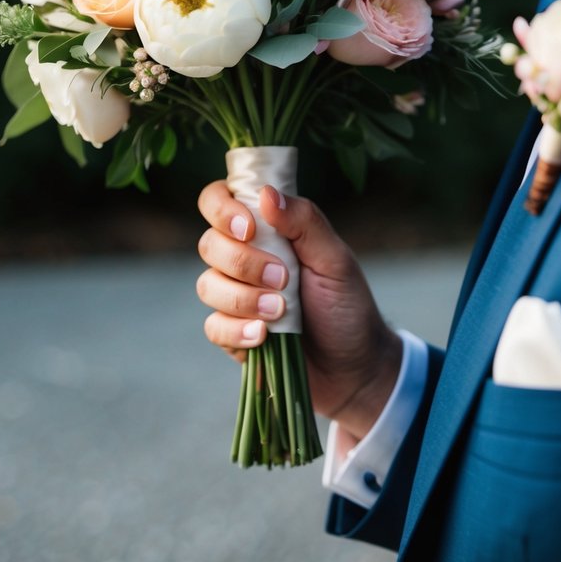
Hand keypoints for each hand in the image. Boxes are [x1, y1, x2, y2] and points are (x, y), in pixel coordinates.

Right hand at [197, 180, 402, 441]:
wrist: (353, 367)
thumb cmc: (346, 304)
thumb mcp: (335, 259)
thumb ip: (305, 222)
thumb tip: (266, 194)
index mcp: (265, 230)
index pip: (219, 201)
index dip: (222, 209)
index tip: (249, 229)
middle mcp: (242, 258)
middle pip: (209, 244)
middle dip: (243, 262)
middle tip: (282, 278)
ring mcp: (234, 297)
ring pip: (207, 286)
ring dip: (243, 299)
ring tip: (280, 312)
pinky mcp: (231, 334)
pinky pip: (214, 326)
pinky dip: (238, 331)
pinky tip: (264, 336)